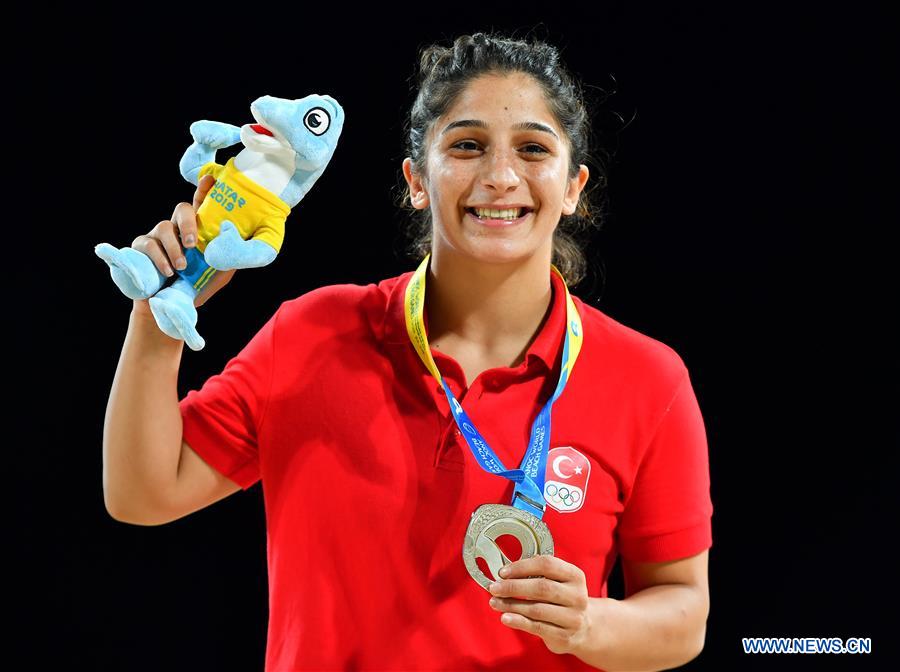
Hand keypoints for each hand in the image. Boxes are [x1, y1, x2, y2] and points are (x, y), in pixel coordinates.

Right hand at [131, 174, 235, 314]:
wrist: (167, 308)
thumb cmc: (195, 287)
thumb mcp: (218, 273)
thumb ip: (228, 256)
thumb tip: (238, 241)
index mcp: (197, 231)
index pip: (201, 207)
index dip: (205, 191)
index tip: (210, 179)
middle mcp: (177, 228)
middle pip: (181, 209)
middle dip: (188, 223)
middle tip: (193, 244)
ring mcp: (157, 235)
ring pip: (164, 227)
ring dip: (174, 248)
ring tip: (182, 268)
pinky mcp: (140, 247)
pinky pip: (148, 244)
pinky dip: (160, 258)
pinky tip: (168, 271)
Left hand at [487, 555, 594, 655]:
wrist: (584, 629)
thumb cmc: (562, 600)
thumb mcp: (558, 582)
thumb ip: (537, 575)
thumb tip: (506, 573)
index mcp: (575, 576)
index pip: (547, 564)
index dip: (522, 566)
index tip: (503, 572)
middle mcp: (577, 596)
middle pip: (542, 587)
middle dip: (513, 586)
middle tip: (494, 587)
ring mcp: (573, 617)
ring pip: (537, 609)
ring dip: (511, 605)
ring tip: (495, 602)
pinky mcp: (565, 636)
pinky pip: (537, 627)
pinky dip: (518, 621)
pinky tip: (505, 617)